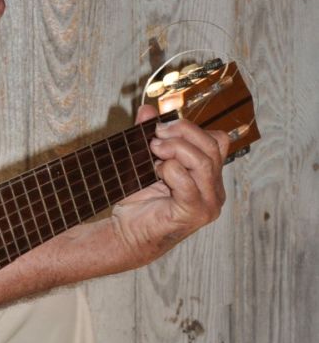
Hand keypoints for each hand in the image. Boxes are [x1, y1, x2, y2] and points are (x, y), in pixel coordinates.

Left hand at [109, 104, 230, 265]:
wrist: (126, 233)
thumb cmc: (139, 200)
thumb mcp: (144, 160)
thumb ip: (148, 135)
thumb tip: (147, 109)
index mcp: (208, 175)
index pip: (217, 140)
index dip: (191, 128)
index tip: (161, 126)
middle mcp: (214, 189)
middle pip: (213, 146)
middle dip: (182, 133)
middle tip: (155, 135)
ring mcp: (209, 203)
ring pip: (204, 162)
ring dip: (176, 149)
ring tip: (154, 151)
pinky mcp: (196, 213)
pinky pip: (189, 182)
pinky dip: (171, 171)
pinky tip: (157, 172)